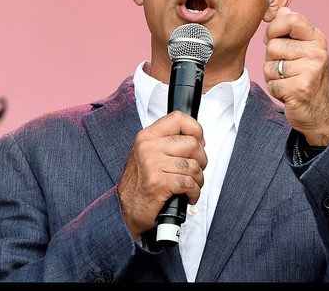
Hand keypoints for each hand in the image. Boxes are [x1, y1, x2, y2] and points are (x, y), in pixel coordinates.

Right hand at [117, 111, 206, 238]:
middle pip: (192, 144)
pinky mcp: (159, 183)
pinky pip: (189, 184)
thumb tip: (197, 139)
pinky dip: (194, 192)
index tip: (199, 141)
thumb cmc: (141, 183)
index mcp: (147, 137)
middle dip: (201, 160)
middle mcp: (149, 147)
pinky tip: (188, 195)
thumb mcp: (149, 154)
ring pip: (193, 166)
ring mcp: (153, 165)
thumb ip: (168, 142)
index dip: (196, 129)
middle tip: (196, 169)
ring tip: (191, 185)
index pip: (179, 119)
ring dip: (198, 179)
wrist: (126, 210)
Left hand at [264, 7, 328, 145]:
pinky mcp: (300, 89)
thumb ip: (291, 30)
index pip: (291, 19)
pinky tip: (288, 93)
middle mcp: (317, 53)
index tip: (273, 38)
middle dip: (273, 59)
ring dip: (273, 76)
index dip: (274, 28)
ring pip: (270, 65)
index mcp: (317, 39)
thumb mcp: (304, 50)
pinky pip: (271, 83)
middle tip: (288, 68)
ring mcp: (310, 71)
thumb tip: (281, 10)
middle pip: (273, 45)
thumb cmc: (307, 78)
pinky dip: (275, 90)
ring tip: (288, 80)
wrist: (320, 113)